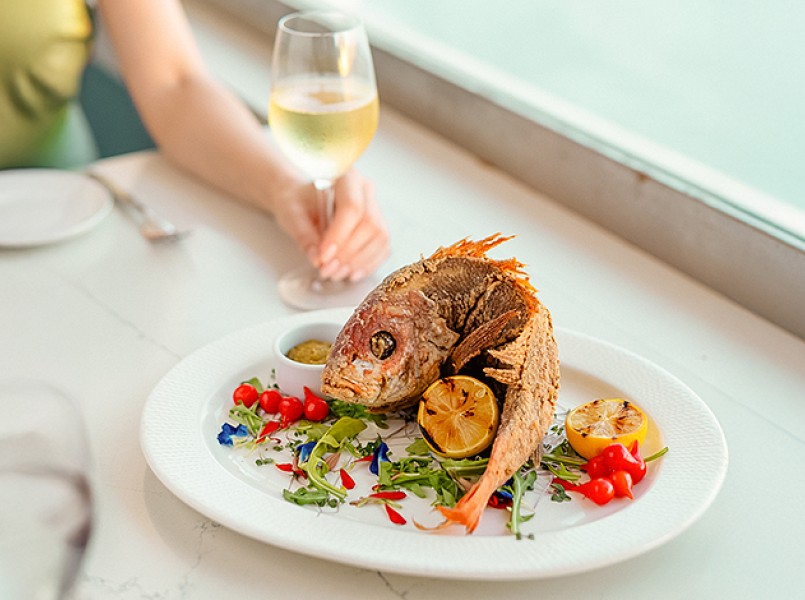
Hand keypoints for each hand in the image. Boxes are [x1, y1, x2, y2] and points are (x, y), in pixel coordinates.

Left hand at [271, 169, 389, 281]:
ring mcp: (375, 209)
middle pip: (369, 225)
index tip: (323, 256)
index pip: (352, 208)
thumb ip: (304, 235)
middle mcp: (365, 191)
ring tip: (336, 273)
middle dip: (349, 253)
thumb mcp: (291, 214)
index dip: (340, 236)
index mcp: (346, 178)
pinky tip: (350, 273)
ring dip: (359, 262)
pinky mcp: (377, 228)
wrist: (300, 199)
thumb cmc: (296, 200)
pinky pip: (382, 248)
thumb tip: (317, 258)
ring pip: (380, 239)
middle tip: (327, 269)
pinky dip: (368, 265)